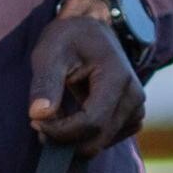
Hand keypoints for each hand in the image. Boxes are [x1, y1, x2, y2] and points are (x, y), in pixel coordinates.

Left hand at [29, 0, 147, 152]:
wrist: (91, 29)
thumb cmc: (70, 38)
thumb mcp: (50, 53)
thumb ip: (45, 84)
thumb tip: (38, 115)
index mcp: (117, 77)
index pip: (91, 122)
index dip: (61, 131)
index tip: (35, 122)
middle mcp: (133, 96)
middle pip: (98, 138)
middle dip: (64, 139)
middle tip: (40, 124)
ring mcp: (137, 108)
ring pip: (102, 143)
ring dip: (74, 140)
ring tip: (54, 118)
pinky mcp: (133, 116)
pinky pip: (109, 139)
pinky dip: (87, 137)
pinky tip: (73, 120)